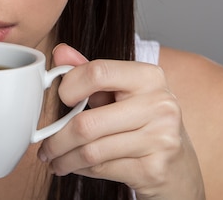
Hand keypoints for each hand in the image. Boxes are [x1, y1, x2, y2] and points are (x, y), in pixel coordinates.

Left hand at [38, 44, 204, 199]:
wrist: (178, 168)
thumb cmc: (143, 123)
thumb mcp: (121, 92)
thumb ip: (90, 72)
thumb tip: (59, 52)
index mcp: (149, 76)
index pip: (98, 72)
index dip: (69, 86)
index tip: (60, 99)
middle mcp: (160, 105)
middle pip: (88, 121)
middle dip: (57, 138)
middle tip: (44, 146)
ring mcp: (160, 138)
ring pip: (91, 150)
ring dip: (65, 158)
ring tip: (54, 160)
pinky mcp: (155, 169)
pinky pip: (102, 168)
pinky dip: (82, 169)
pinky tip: (76, 167)